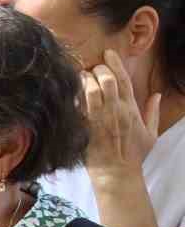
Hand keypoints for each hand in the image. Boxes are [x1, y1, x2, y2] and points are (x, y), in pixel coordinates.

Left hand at [83, 49, 160, 172]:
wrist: (116, 173)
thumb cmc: (133, 154)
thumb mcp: (151, 133)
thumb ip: (153, 112)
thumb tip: (158, 94)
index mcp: (131, 109)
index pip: (124, 80)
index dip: (115, 64)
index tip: (108, 53)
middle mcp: (116, 111)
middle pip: (107, 81)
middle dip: (98, 70)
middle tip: (92, 69)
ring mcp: (99, 119)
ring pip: (91, 91)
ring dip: (84, 80)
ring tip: (80, 77)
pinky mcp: (85, 128)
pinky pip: (77, 107)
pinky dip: (73, 96)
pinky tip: (69, 91)